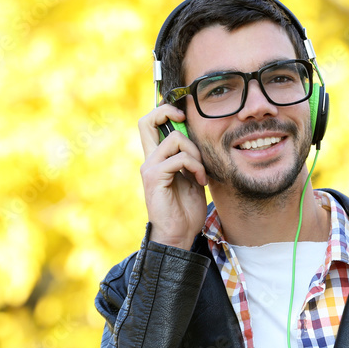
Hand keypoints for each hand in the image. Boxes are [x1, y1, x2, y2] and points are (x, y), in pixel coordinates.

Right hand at [138, 104, 207, 249]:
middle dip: (167, 112)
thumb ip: (191, 159)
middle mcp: (149, 160)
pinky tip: (200, 181)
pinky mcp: (154, 178)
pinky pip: (179, 159)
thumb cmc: (186, 210)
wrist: (178, 236)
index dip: (164, 112)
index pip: (150, 124)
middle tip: (185, 120)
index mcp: (157, 159)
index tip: (184, 116)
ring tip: (201, 172)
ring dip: (196, 154)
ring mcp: (150, 168)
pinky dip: (196, 167)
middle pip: (146, 121)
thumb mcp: (192, 178)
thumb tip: (199, 140)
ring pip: (175, 140)